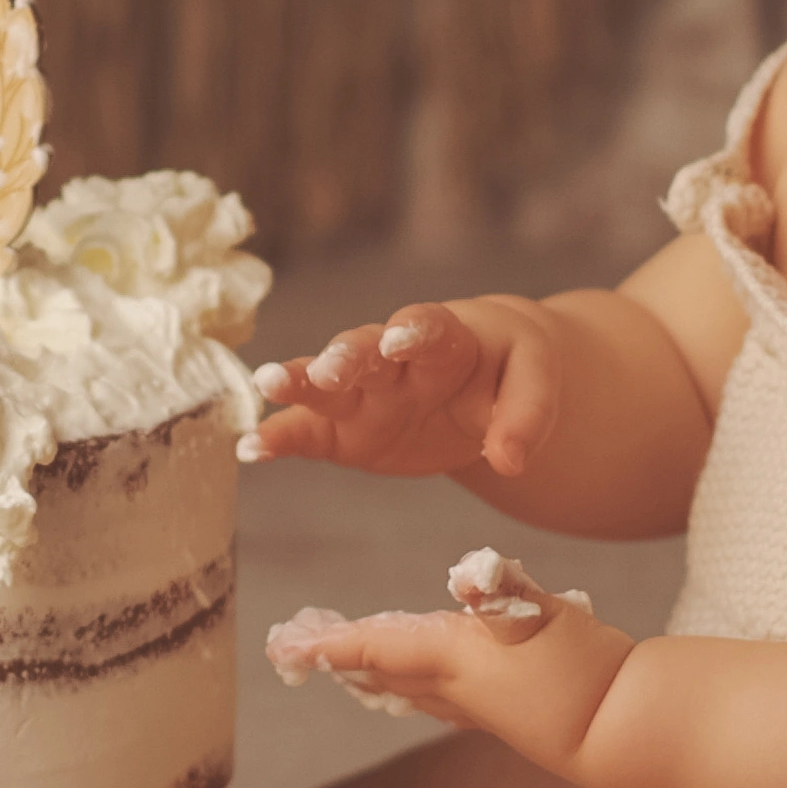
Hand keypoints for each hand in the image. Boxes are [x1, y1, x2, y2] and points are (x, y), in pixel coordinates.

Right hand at [244, 299, 560, 479]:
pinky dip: (278, 437)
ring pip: (325, 385)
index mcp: (445, 336)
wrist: (485, 381)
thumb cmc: (507, 368)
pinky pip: (305, 432)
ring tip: (266, 383)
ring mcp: (363, 394)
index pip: (428, 327)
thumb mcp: (536, 379)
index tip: (400, 340)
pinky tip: (250, 448)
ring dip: (297, 383)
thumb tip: (509, 460)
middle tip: (328, 370)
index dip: (414, 332)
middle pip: (365, 350)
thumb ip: (527, 414)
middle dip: (346, 357)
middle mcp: (393, 359)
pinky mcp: (342, 431)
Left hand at [266, 553, 629, 769]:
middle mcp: (458, 688)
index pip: (379, 646)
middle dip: (343, 659)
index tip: (287, 646)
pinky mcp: (509, 713)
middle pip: (384, 671)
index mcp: (456, 659)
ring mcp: (482, 707)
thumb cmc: (586, 670)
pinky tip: (426, 686)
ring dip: (375, 675)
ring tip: (349, 669)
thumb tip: (471, 572)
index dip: (331, 644)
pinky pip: (442, 698)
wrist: (626, 730)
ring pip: (412, 688)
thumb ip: (507, 590)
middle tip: (300, 653)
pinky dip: (416, 686)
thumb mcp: (546, 618)